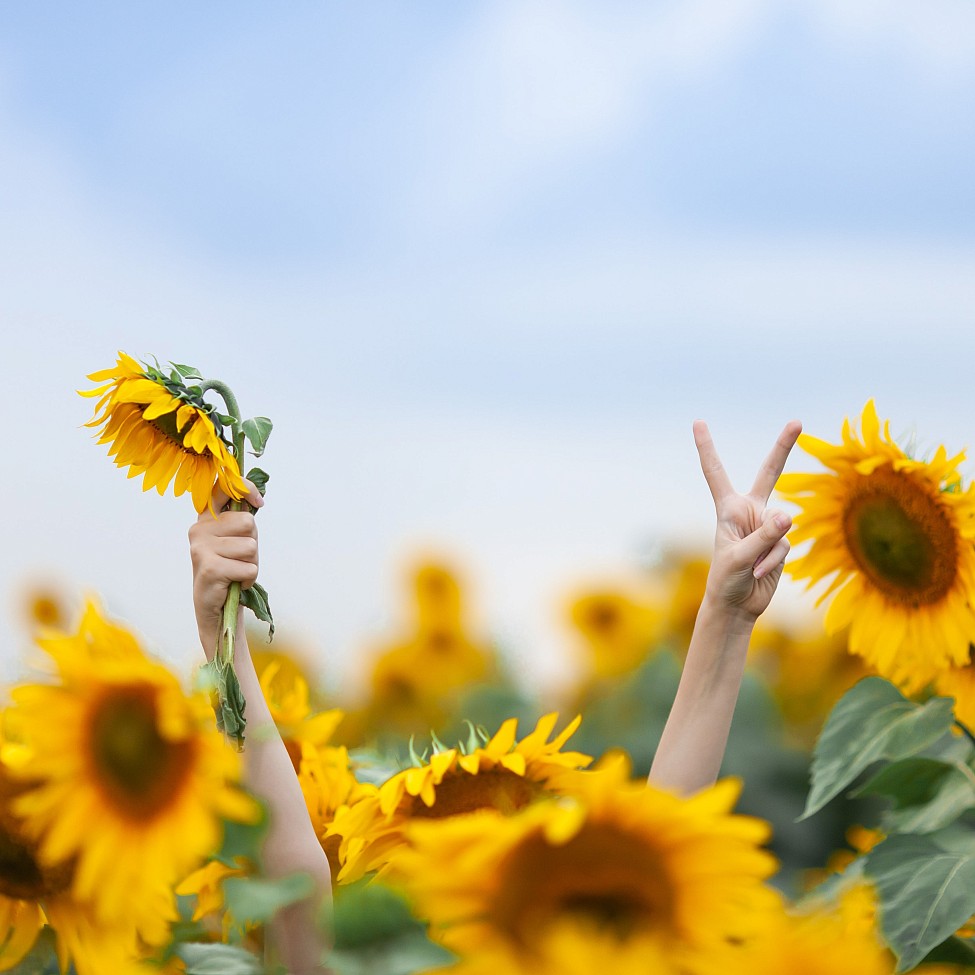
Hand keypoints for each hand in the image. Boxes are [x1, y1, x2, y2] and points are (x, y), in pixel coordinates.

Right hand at [188, 480, 264, 658]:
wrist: (215, 608)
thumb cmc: (230, 569)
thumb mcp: (236, 540)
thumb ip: (242, 520)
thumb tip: (257, 499)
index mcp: (205, 519)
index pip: (224, 488)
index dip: (246, 489)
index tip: (259, 502)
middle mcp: (199, 530)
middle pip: (248, 523)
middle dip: (254, 544)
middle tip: (240, 559)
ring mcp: (201, 548)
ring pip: (251, 547)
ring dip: (252, 563)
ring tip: (236, 571)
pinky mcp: (209, 568)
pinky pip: (249, 567)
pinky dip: (249, 578)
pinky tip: (235, 583)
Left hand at [694, 419, 801, 620]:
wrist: (737, 604)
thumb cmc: (726, 579)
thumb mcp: (739, 558)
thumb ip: (764, 536)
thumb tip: (790, 515)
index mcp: (728, 508)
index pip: (716, 472)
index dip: (707, 447)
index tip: (698, 422)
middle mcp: (749, 511)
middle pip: (769, 474)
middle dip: (783, 448)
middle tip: (796, 421)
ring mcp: (767, 526)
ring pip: (781, 527)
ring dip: (766, 551)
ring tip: (750, 567)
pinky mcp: (780, 542)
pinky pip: (785, 546)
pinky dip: (772, 562)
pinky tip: (760, 573)